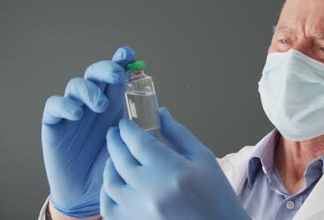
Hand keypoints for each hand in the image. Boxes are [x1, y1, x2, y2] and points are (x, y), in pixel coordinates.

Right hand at [41, 46, 134, 217]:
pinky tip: (77, 113)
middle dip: (107, 69)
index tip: (129, 54)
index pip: (115, 75)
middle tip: (118, 75)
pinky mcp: (54, 124)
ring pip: (76, 85)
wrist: (88, 194)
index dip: (120, 61)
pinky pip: (54, 106)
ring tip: (101, 105)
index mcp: (114, 103)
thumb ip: (142, 126)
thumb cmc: (113, 166)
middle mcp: (93, 102)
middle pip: (96, 73)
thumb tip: (161, 109)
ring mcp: (73, 111)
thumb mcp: (132, 145)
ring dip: (89, 89)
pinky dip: (65, 105)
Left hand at [100, 108, 249, 219]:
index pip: (137, 141)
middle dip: (116, 140)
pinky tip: (115, 180)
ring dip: (110, 163)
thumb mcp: (202, 157)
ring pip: (111, 181)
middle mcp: (150, 191)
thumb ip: (177, 133)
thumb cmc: (216, 195)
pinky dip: (107, 190)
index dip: (128, 128)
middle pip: (120, 158)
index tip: (126, 122)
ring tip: (116, 155)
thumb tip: (159, 113)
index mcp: (171, 171)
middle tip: (116, 132)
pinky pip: (108, 206)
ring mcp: (138, 211)